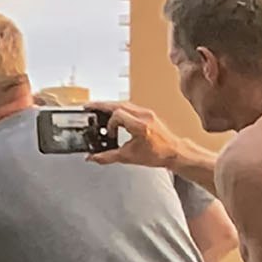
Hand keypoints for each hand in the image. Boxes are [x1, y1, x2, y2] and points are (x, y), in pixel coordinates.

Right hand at [79, 99, 195, 176]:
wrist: (173, 151)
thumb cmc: (157, 154)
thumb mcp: (129, 157)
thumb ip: (107, 157)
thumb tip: (92, 157)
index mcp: (140, 125)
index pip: (117, 115)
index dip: (109, 125)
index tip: (109, 135)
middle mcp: (144, 115)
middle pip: (118, 104)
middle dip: (102, 105)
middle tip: (89, 106)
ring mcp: (147, 112)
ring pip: (124, 103)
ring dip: (110, 106)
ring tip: (98, 109)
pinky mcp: (148, 113)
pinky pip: (130, 106)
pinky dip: (119, 109)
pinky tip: (114, 115)